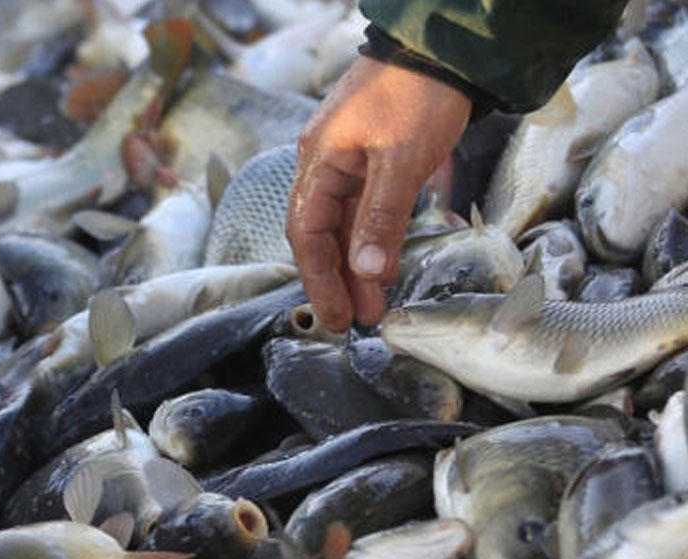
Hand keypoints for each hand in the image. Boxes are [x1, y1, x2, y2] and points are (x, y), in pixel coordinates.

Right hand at [286, 56, 471, 330]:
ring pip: (349, 225)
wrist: (444, 47)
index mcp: (320, 162)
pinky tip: (391, 261)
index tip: (338, 316)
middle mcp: (328, 165)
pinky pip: (371, 209)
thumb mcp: (400, 159)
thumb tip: (367, 272)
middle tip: (362, 319)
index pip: (307, 233)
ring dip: (362, 264)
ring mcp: (352, 163)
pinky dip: (379, 237)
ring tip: (378, 301)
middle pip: (325, 234)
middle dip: (341, 279)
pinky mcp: (378, 161)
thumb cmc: (417, 93)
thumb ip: (382, 217)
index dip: (320, 279)